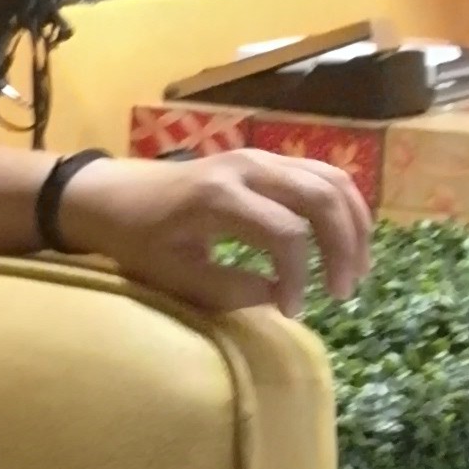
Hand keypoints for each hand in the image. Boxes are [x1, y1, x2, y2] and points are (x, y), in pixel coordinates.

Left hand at [60, 149, 371, 317]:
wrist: (112, 195)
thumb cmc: (136, 239)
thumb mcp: (172, 274)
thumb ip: (228, 289)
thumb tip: (281, 298)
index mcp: (219, 196)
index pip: (286, 233)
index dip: (299, 277)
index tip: (293, 310)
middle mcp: (247, 167)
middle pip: (321, 198)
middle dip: (343, 247)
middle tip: (343, 292)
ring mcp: (260, 157)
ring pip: (331, 180)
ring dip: (353, 224)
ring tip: (356, 270)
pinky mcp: (266, 160)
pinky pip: (320, 174)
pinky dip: (341, 207)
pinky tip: (345, 241)